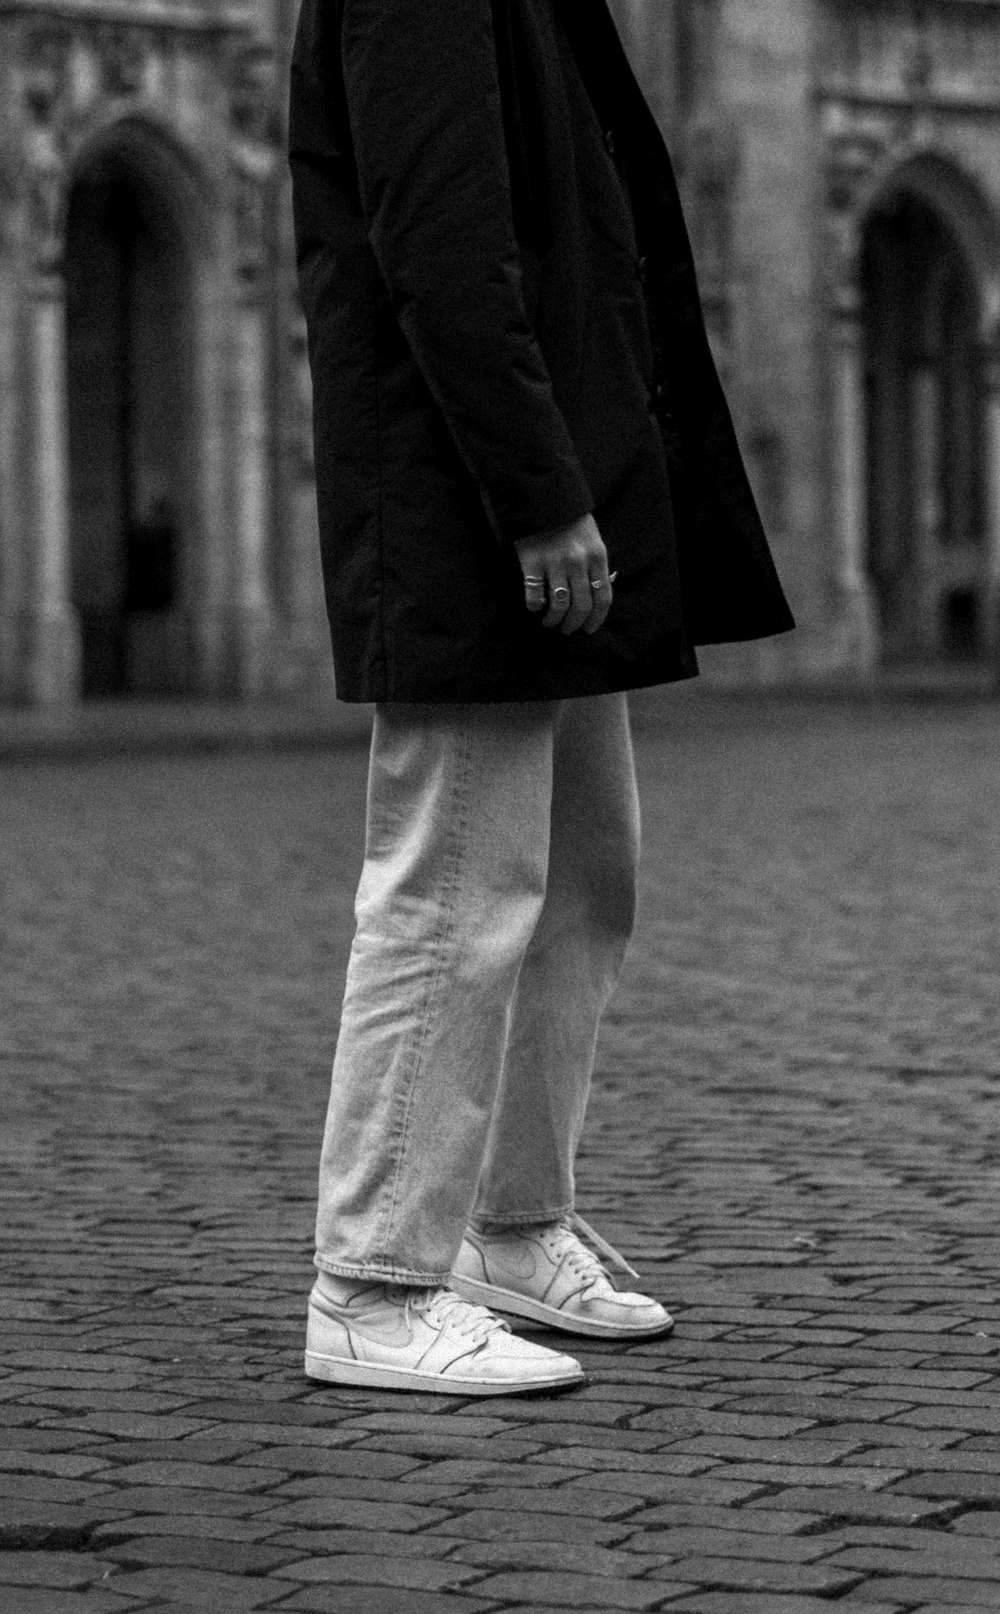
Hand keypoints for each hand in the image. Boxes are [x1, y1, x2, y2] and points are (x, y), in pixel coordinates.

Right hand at [514, 514, 613, 634]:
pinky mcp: (532, 562)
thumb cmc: (569, 519)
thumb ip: (596, 563)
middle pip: (581, 606)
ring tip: (549, 622)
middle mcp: (578, 562)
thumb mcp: (593, 538)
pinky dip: (534, 606)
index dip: (597, 618)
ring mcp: (555, 562)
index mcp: (597, 556)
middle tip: (567, 629)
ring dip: (554, 620)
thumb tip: (600, 589)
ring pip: (559, 605)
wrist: (542, 496)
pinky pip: (535, 595)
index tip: (589, 628)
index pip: (603, 597)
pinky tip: (534, 606)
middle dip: (574, 624)